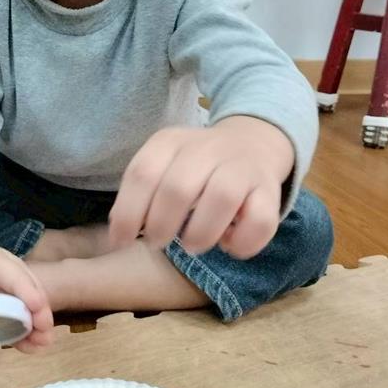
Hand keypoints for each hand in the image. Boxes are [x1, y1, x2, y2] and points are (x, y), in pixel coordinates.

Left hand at [109, 117, 293, 258]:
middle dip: (161, 226)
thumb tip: (118, 233)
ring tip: (193, 246)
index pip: (142, 173)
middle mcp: (206, 149)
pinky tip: (229, 245)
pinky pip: (261, 220)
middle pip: (178, 188)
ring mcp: (240, 167)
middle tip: (158, 242)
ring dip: (201, 233)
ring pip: (221, 198)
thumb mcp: (161, 166)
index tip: (120, 242)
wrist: (251, 143)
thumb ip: (139, 194)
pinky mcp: (269, 190)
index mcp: (170, 142)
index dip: (127, 213)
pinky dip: (242, 243)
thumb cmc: (194, 167)